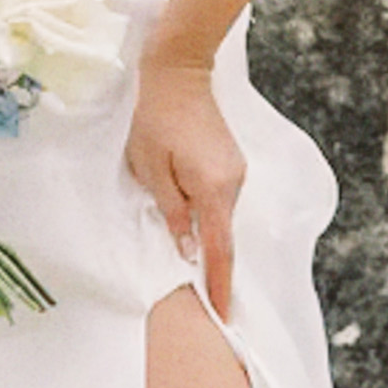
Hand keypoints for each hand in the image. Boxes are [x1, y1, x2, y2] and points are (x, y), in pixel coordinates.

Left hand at [127, 34, 243, 316]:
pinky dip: (206, 212)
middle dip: (211, 263)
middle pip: (221, 233)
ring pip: (219, 215)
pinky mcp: (231, 161)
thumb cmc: (155, 118)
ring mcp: (236, 171)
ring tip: (186, 251)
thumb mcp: (150, 169)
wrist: (178, 71)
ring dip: (204, 233)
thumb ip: (171, 212)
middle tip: (201, 298)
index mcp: (213, 189)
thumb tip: (187, 248)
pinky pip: (219, 198)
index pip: (219, 250)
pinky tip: (188, 213)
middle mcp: (233, 183)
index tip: (224, 316)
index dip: (220, 285)